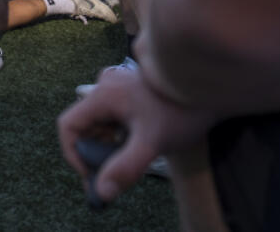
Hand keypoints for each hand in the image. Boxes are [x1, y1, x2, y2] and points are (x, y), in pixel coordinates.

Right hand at [57, 66, 214, 205]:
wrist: (211, 87)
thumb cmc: (181, 110)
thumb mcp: (152, 142)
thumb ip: (125, 167)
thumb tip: (102, 193)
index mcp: (103, 95)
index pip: (68, 125)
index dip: (73, 154)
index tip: (92, 174)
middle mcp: (106, 88)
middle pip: (84, 126)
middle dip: (94, 153)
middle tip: (110, 176)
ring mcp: (118, 88)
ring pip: (99, 123)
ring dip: (107, 145)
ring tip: (128, 161)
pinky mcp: (130, 92)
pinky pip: (113, 118)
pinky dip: (118, 136)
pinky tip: (137, 145)